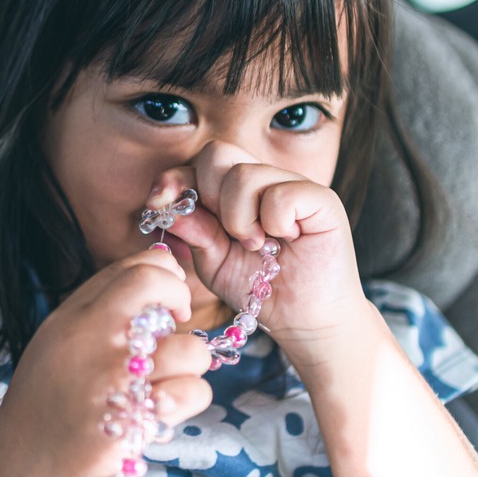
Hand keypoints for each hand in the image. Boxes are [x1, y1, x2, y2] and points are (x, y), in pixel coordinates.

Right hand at [0, 249, 212, 476]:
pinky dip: (186, 402)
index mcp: (72, 316)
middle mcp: (89, 337)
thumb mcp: (56, 342)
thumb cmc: (45, 405)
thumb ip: (97, 310)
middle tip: (177, 323)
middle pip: (156, 285)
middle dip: (181, 298)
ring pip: (190, 348)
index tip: (167, 299)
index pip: (132, 267)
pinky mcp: (130, 417)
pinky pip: (192, 393)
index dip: (163, 274)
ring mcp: (111, 376)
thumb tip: (157, 276)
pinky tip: (161, 411)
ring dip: (188, 367)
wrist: (22, 464)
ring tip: (163, 382)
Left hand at [150, 141, 370, 363]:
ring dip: (240, 218)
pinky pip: (281, 194)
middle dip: (209, 196)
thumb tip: (163, 204)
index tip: (156, 204)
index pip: (197, 162)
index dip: (173, 179)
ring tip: (257, 244)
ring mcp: (294, 184)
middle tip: (228, 234)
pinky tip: (286, 240)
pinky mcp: (321, 199)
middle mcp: (264, 178)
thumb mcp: (213, 260)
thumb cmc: (258, 289)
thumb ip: (193, 229)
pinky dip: (275, 222)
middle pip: (217, 153)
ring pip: (244, 174)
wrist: (304, 323)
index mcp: (234, 189)